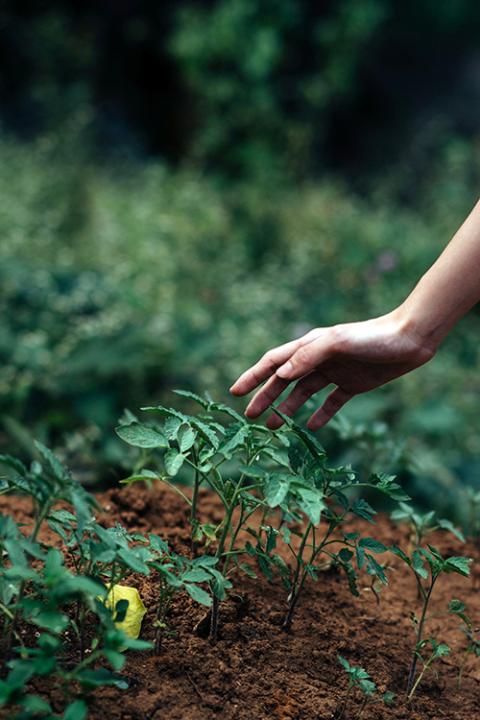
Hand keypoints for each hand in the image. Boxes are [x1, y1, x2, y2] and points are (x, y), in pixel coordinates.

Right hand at [229, 309, 435, 429]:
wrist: (410, 340)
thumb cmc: (373, 337)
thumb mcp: (338, 342)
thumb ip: (308, 356)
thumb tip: (280, 375)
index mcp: (310, 345)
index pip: (273, 362)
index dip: (253, 376)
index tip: (234, 392)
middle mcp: (318, 359)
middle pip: (284, 380)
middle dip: (265, 397)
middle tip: (249, 416)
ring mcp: (335, 372)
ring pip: (303, 393)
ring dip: (287, 409)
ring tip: (273, 427)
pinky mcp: (353, 385)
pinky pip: (331, 402)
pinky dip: (320, 414)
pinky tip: (311, 427)